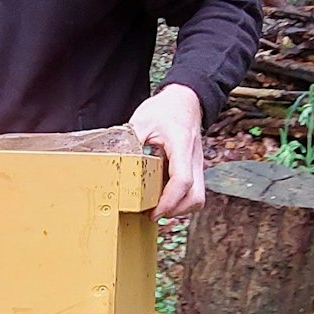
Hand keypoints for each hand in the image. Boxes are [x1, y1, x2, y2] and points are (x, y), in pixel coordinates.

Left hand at [128, 84, 205, 217]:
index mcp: (181, 145)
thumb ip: (130, 141)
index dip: (168, 201)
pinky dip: (180, 199)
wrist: (185, 100)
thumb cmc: (165, 109)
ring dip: (180, 208)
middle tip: (153, 213)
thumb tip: (115, 162)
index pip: (182, 180)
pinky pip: (193, 191)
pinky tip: (162, 196)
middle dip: (176, 210)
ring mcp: (197, 165)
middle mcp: (194, 158)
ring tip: (158, 207)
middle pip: (196, 196)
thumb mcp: (142, 120)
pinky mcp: (194, 169)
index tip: (153, 211)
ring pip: (198, 197)